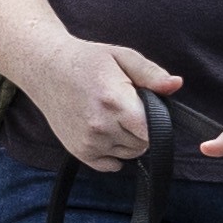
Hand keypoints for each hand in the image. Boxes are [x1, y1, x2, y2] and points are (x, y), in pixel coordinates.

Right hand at [21, 40, 180, 173]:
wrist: (46, 69)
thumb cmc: (87, 61)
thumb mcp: (122, 57)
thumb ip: (151, 74)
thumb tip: (176, 84)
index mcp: (115, 101)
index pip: (153, 131)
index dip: (156, 121)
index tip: (145, 107)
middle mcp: (101, 126)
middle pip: (143, 144)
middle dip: (141, 129)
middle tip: (126, 108)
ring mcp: (88, 142)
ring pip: (128, 155)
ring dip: (127, 141)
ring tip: (112, 117)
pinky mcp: (79, 152)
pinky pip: (110, 165)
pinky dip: (113, 153)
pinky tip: (104, 131)